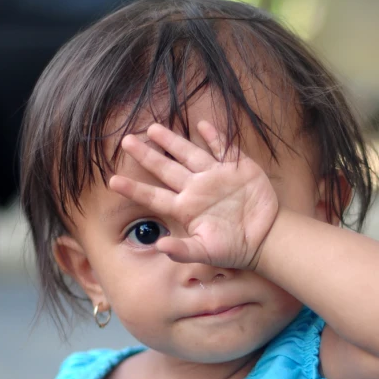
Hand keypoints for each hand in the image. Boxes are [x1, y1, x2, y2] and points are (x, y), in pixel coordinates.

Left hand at [109, 121, 278, 268]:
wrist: (266, 238)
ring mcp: (215, 176)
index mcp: (185, 208)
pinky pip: (222, 148)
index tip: (113, 181)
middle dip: (147, 155)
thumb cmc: (233, 248)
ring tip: (152, 128)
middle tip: (126, 140)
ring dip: (172, 141)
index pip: (153, 196)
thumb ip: (183, 250)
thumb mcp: (206, 253)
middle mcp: (196, 189)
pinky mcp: (236, 168)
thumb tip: (159, 246)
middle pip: (166, 168)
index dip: (134, 188)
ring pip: (188, 153)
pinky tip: (202, 125)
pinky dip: (214, 136)